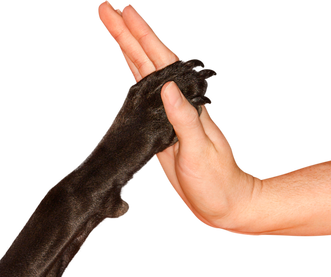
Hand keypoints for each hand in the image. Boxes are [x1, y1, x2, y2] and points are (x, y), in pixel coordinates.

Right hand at [95, 1, 255, 231]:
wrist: (226, 203)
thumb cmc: (217, 181)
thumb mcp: (200, 152)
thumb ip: (185, 120)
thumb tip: (167, 88)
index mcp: (186, 101)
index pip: (160, 60)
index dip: (142, 35)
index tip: (124, 11)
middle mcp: (175, 100)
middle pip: (146, 57)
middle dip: (126, 31)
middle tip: (104, 6)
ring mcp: (166, 111)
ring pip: (141, 68)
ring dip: (126, 44)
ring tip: (110, 20)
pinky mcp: (158, 125)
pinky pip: (140, 89)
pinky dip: (131, 68)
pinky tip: (125, 58)